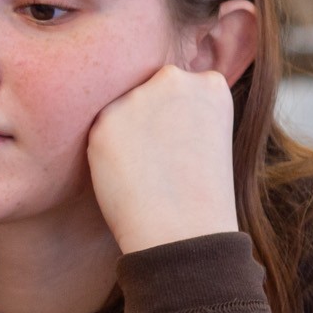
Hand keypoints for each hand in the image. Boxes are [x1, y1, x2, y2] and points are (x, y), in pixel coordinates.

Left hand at [86, 65, 238, 252]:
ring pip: (123, 111)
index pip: (180, 88)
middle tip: (160, 161)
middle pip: (148, 92)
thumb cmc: (200, 195)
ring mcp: (137, 97)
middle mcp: (173, 80)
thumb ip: (184, 110)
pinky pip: (102, 133)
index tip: (182, 148)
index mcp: (210, 84)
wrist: (183, 232)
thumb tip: (148, 104)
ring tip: (146, 172)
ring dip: (126, 134)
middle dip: (149, 119)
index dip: (176, 121)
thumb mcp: (209, 137)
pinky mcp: (104, 120)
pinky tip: (127, 176)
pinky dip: (108, 154)